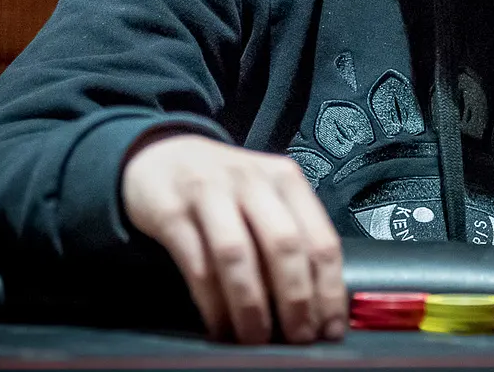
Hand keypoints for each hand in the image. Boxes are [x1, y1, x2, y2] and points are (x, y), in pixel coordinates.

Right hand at [121, 133, 345, 343]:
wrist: (163, 155)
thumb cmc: (225, 188)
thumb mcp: (265, 196)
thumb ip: (292, 236)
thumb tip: (316, 305)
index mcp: (286, 180)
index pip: (321, 239)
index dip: (329, 290)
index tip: (330, 328)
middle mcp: (252, 181)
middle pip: (284, 245)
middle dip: (295, 300)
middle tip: (297, 337)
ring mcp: (210, 193)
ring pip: (238, 255)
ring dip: (251, 305)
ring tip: (256, 338)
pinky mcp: (172, 212)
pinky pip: (197, 264)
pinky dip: (212, 303)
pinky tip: (220, 325)